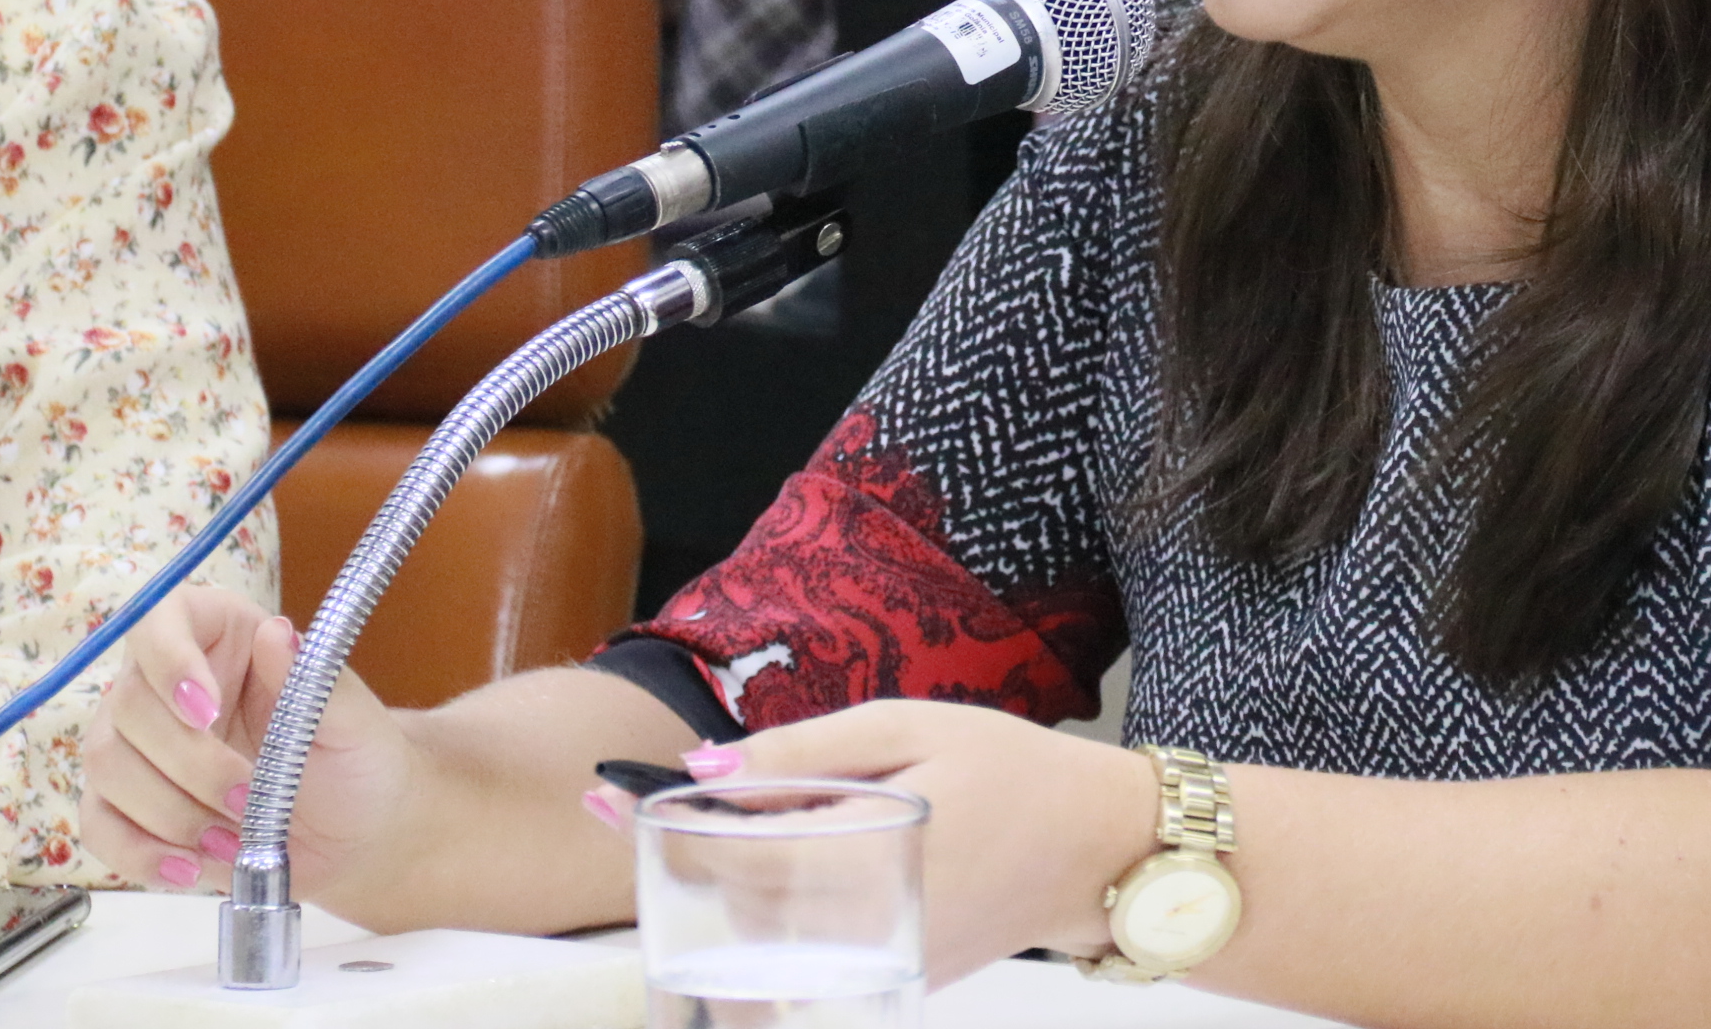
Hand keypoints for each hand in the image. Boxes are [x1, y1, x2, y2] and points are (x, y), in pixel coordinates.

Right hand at [79, 586, 413, 904]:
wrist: (356, 837)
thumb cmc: (358, 763)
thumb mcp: (353, 723)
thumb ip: (312, 681)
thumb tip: (275, 632)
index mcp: (223, 636)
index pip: (161, 621)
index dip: (170, 663)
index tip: (207, 712)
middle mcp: (167, 684)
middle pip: (128, 705)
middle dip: (187, 763)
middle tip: (247, 798)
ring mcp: (140, 746)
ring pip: (107, 765)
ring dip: (167, 811)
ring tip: (233, 841)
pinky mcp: (129, 806)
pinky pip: (98, 824)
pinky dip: (138, 853)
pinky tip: (188, 870)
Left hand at [659, 702, 1159, 987]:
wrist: (1104, 851)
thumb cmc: (1015, 773)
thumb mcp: (911, 727)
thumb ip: (804, 751)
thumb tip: (704, 767)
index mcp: (860, 857)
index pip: (726, 860)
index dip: (656, 829)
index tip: (606, 794)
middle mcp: (857, 929)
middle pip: (730, 908)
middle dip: (692, 855)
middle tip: (665, 802)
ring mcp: (873, 967)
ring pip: (761, 941)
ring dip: (735, 888)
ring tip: (745, 827)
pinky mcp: (889, 982)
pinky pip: (805, 959)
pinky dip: (779, 916)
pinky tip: (795, 862)